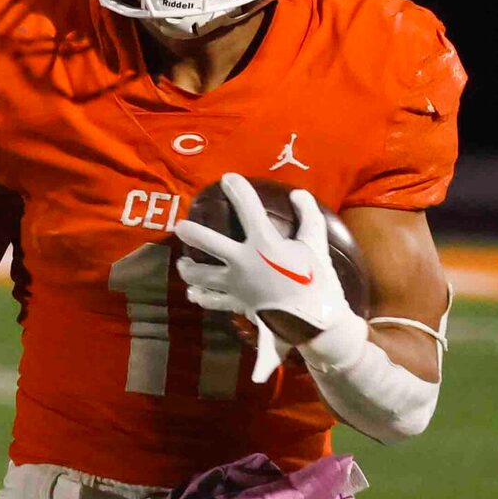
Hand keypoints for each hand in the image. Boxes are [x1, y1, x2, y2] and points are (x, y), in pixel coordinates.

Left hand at [173, 176, 355, 383]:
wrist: (314, 320)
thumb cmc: (317, 279)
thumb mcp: (316, 243)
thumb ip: (308, 215)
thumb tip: (297, 193)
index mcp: (265, 244)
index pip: (248, 209)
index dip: (237, 190)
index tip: (227, 178)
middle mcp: (243, 262)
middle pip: (207, 243)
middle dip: (191, 231)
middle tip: (180, 226)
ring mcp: (235, 285)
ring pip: (200, 275)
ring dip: (188, 268)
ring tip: (183, 262)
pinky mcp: (235, 303)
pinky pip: (211, 300)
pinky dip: (200, 296)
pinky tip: (193, 292)